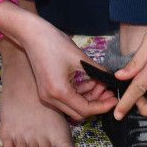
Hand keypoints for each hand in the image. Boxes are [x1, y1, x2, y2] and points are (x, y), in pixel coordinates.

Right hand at [0, 0, 114, 120]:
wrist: (31, 34)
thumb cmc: (53, 43)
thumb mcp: (80, 58)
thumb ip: (98, 71)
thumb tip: (112, 79)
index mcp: (59, 92)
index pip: (85, 109)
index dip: (102, 106)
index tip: (115, 100)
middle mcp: (51, 98)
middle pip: (79, 112)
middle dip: (96, 103)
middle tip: (110, 92)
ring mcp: (47, 95)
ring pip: (73, 106)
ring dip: (89, 97)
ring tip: (102, 83)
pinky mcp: (47, 90)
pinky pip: (67, 98)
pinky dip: (80, 92)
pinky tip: (91, 81)